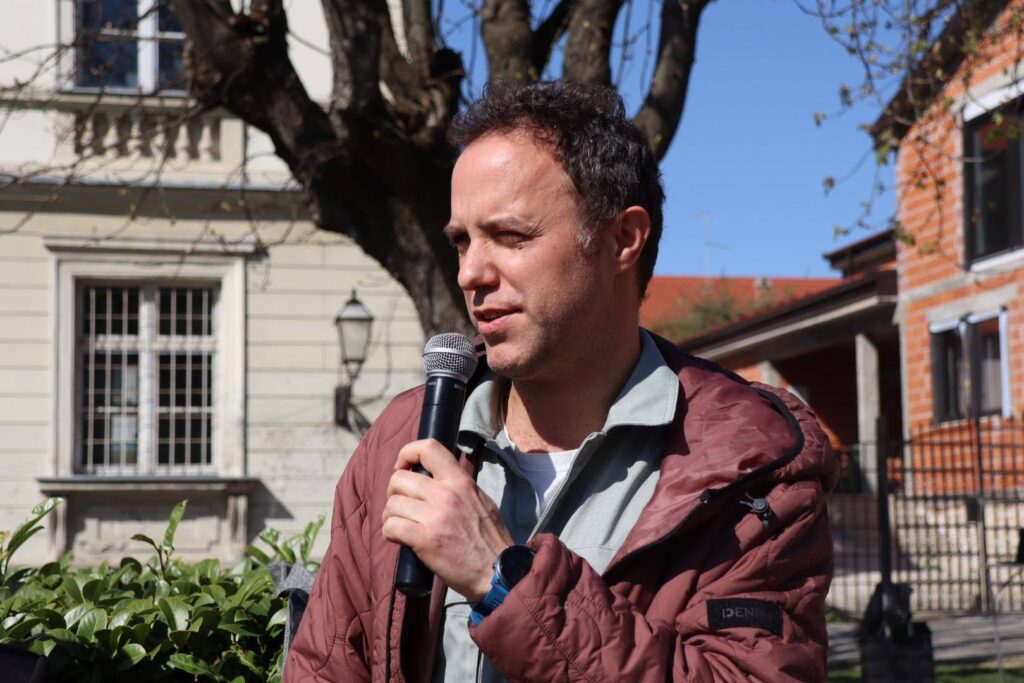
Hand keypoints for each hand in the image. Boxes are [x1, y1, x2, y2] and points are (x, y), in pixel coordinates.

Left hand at [382, 439, 513, 601]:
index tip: (403, 467)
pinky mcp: (425, 539)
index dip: (407, 453)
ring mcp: (434, 516)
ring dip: (390, 516)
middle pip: (399, 478)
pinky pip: (391, 527)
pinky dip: (389, 533)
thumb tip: (435, 479)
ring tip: (401, 525)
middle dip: (393, 492)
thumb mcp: (480, 500)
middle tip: (402, 506)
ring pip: (392, 504)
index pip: (429, 447)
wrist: (497, 571)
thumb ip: (458, 487)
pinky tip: (399, 539)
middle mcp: (446, 494)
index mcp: (461, 481)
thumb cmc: (490, 539)